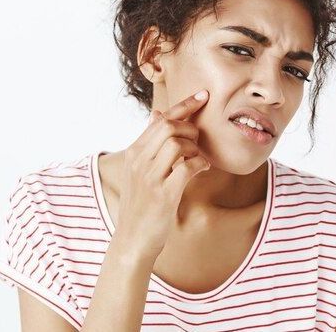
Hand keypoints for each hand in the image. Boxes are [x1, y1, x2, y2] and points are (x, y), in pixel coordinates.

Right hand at [113, 90, 210, 261]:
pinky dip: (199, 164)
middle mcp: (139, 161)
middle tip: (197, 141)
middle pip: (169, 126)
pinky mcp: (163, 194)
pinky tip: (201, 169)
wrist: (132, 240)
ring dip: (195, 148)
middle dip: (190, 128)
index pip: (161, 120)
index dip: (184, 104)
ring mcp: (150, 177)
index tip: (203, 95)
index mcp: (135, 152)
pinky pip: (186, 167)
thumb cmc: (141, 203)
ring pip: (177, 143)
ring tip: (196, 158)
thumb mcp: (140, 169)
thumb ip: (149, 143)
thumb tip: (157, 114)